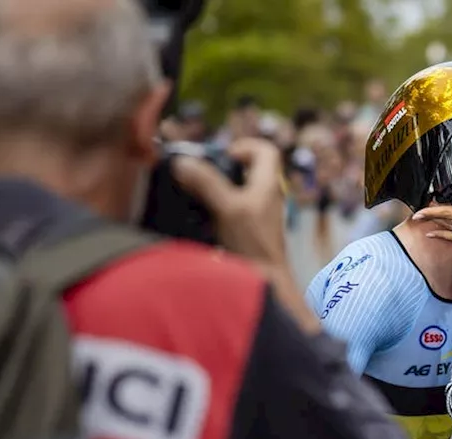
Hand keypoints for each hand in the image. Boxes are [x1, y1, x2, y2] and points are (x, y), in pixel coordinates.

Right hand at [173, 138, 288, 266]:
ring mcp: (258, 213)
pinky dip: (216, 207)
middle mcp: (266, 195)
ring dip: (217, 188)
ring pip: (237, 188)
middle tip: (202, 175)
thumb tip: (183, 163)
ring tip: (197, 194)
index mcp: (269, 183)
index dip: (244, 146)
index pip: (266, 150)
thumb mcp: (228, 208)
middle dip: (222, 168)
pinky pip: (231, 208)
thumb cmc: (254, 244)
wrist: (265, 280)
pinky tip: (201, 217)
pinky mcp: (248, 229)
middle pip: (248, 168)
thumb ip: (206, 184)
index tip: (223, 156)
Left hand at [412, 185, 451, 255]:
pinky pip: (451, 236)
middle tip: (415, 213)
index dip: (432, 211)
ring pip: (446, 225)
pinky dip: (440, 234)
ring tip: (421, 218)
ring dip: (433, 220)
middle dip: (428, 215)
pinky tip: (432, 234)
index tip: (419, 211)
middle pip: (443, 218)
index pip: (448, 213)